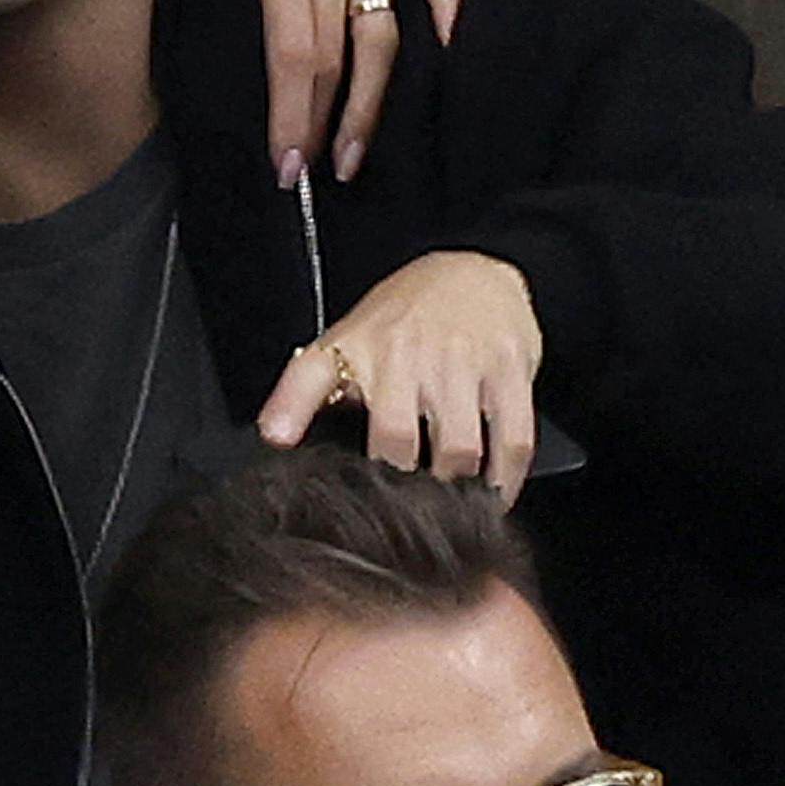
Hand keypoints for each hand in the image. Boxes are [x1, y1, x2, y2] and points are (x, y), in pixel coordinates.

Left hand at [229, 0, 461, 188]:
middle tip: (317, 172)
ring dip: (368, 99)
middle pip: (334, 55)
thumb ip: (253, 16)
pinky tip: (448, 49)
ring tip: (355, 149)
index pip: (292, 56)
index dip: (291, 116)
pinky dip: (448, 6)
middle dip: (324, 121)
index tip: (285, 165)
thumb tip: (276, 95)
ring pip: (378, 34)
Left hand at [259, 251, 540, 503]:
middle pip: (399, 442)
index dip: (309, 426)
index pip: (319, 386)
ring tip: (450, 510)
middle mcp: (408, 353)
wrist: (473, 270)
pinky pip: (512, 439)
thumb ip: (302, 391)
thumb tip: (271, 437)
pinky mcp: (509, 367)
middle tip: (406, 514)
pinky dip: (506, 479)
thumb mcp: (342, 343)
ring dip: (455, 489)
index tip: (305, 459)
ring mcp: (463, 359)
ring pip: (459, 449)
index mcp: (360, 350)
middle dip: (403, 486)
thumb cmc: (400, 319)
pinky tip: (495, 497)